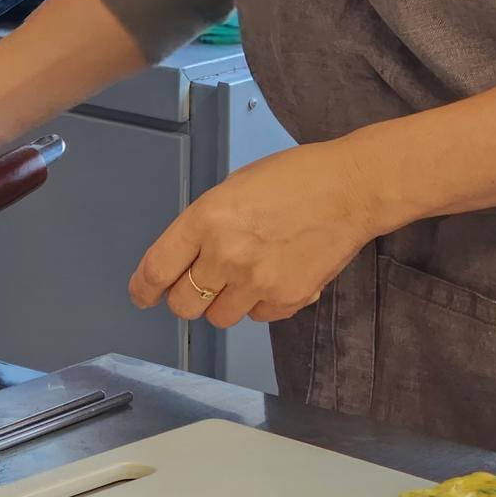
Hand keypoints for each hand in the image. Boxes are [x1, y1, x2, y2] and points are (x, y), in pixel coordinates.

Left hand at [129, 140, 378, 327]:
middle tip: (197, 286)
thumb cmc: (291, 179)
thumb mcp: (230, 191)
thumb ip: (202, 227)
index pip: (157, 270)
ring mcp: (258, 281)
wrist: (353, 188)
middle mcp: (226, 255)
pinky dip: (258, 304)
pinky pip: (257, 317)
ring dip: (223, 303)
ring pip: (218, 317)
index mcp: (205, 220)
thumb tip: (182, 261)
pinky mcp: (288, 298)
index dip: (143, 289)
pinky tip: (274, 276)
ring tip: (243, 276)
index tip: (142, 296)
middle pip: (182, 305)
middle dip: (183, 299)